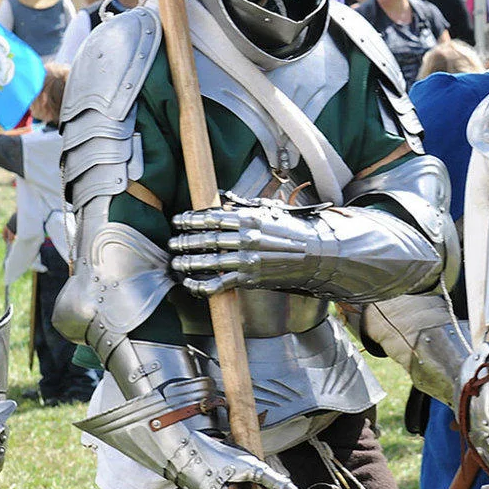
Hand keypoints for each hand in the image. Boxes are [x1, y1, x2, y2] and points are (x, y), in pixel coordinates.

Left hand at [169, 196, 326, 297]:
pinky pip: (219, 284)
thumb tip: (224, 201)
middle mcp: (246, 238)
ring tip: (176, 263)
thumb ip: (245, 208)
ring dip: (188, 263)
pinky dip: (201, 286)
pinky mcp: (250, 279)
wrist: (317, 254)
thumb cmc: (294, 230)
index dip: (191, 219)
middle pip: (207, 240)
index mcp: (250, 219)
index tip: (178, 220)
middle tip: (172, 243)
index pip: (212, 217)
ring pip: (209, 262)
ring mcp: (248, 260)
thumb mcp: (270, 210)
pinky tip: (190, 284)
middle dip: (185, 241)